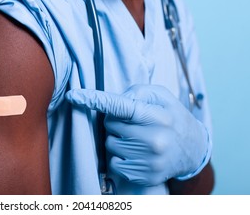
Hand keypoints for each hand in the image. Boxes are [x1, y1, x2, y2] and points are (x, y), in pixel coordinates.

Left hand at [66, 85, 210, 185]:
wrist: (194, 150)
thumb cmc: (172, 117)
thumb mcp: (162, 96)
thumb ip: (137, 92)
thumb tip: (113, 101)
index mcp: (157, 116)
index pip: (120, 106)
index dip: (95, 99)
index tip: (74, 96)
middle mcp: (154, 140)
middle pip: (110, 125)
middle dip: (114, 121)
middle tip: (132, 122)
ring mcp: (149, 160)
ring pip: (109, 144)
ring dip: (116, 139)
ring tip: (135, 138)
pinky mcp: (144, 176)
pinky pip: (113, 163)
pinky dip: (119, 156)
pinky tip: (135, 152)